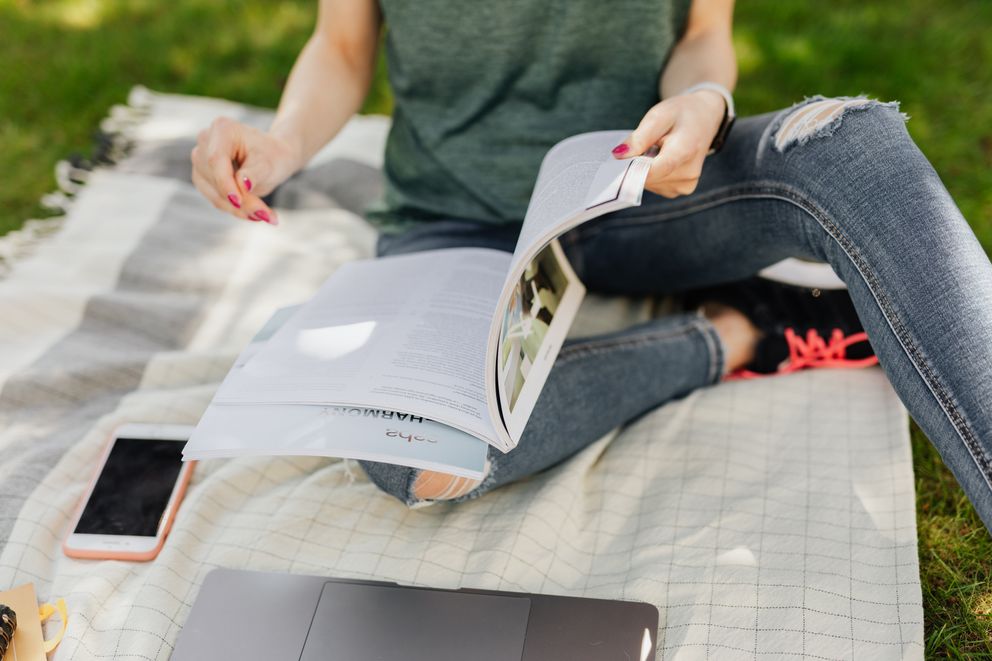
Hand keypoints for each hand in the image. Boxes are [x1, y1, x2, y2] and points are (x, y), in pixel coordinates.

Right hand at [190, 117, 300, 224]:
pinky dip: (235, 209)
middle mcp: (205, 141)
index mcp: (222, 129)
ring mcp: (200, 160)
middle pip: (215, 178)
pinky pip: (215, 199)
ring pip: (213, 193)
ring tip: (267, 215)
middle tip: (267, 215)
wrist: (273, 157)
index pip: (216, 160)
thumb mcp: (268, 163)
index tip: (239, 202)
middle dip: (240, 201)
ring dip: (239, 209)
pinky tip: (255, 213)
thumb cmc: (273, 156)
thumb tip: (243, 185)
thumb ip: (254, 173)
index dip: (225, 184)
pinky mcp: (202, 177)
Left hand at [611, 90, 725, 197]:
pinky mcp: (681, 190)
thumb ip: (640, 137)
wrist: (704, 119)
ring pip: (649, 183)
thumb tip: (619, 155)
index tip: (618, 162)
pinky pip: (655, 185)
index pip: (653, 171)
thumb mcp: (659, 116)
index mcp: (685, 151)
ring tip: (657, 150)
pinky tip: (660, 159)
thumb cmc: (680, 114)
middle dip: (638, 164)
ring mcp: (685, 185)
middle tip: (644, 145)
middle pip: (648, 178)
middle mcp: (688, 174)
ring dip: (645, 168)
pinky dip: (652, 174)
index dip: (632, 169)